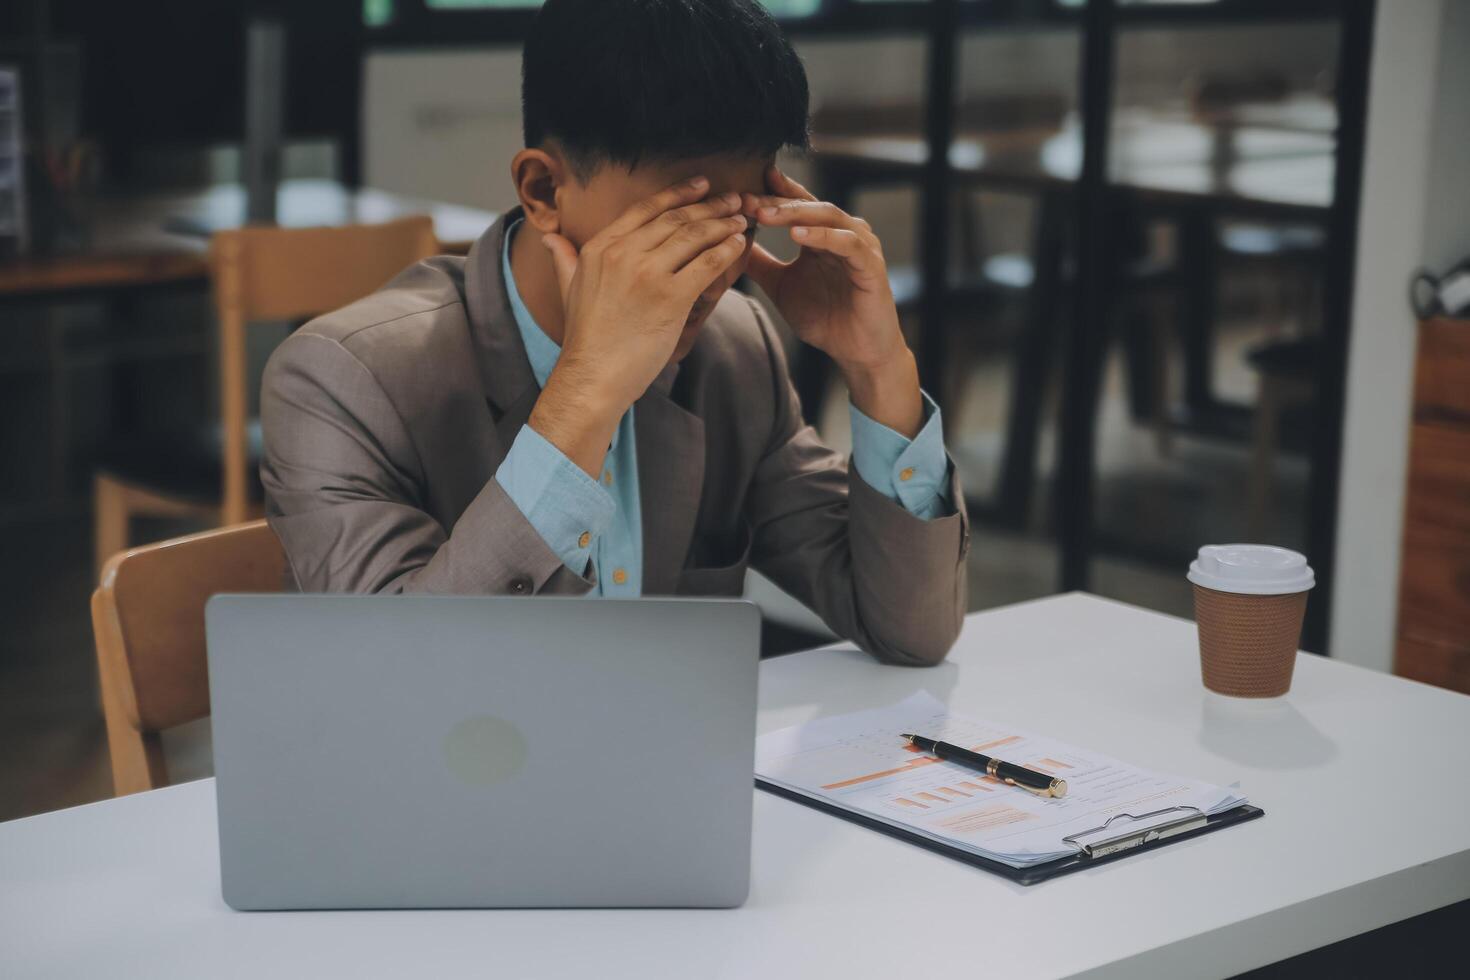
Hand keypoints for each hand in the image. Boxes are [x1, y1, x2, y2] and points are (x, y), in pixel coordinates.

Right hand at [529, 177, 748, 476]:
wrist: (593, 376)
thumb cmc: (585, 339)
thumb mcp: (568, 290)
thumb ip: (564, 258)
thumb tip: (551, 238)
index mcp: (600, 247)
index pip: (645, 209)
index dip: (676, 194)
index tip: (700, 185)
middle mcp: (623, 253)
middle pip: (675, 219)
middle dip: (708, 205)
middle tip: (732, 198)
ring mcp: (647, 274)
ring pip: (693, 236)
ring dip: (722, 224)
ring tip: (740, 218)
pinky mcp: (670, 297)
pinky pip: (706, 264)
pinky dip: (726, 251)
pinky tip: (738, 244)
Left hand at [743, 166, 921, 436]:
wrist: (856, 352)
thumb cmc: (825, 318)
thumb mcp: (781, 287)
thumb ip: (760, 264)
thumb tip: (729, 244)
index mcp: (823, 235)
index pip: (797, 203)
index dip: (771, 194)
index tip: (740, 192)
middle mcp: (844, 233)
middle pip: (808, 205)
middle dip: (776, 202)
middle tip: (747, 200)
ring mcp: (860, 246)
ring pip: (828, 216)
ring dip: (796, 213)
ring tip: (766, 214)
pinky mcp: (871, 264)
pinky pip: (848, 243)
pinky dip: (823, 236)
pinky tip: (798, 235)